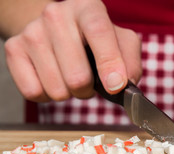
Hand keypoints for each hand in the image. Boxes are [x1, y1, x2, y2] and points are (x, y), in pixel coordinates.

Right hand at [4, 0, 141, 101]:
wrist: (56, 30)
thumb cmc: (95, 41)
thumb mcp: (121, 43)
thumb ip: (131, 62)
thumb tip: (124, 84)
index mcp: (88, 8)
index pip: (99, 32)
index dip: (109, 62)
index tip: (115, 86)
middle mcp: (57, 15)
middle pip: (77, 75)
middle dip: (89, 90)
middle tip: (90, 82)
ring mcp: (32, 32)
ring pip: (57, 89)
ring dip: (69, 94)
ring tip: (71, 78)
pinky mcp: (14, 49)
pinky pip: (34, 92)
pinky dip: (48, 96)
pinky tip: (53, 79)